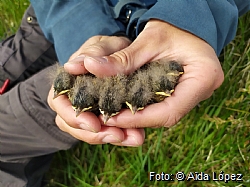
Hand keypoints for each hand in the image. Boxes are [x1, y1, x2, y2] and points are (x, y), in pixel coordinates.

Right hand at [48, 36, 144, 145]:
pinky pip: (108, 129)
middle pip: (72, 123)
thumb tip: (78, 65)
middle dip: (93, 134)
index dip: (72, 115)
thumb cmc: (112, 47)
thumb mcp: (106, 44)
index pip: (59, 101)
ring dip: (110, 137)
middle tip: (118, 136)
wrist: (127, 52)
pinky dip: (122, 134)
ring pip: (90, 131)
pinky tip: (137, 135)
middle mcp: (75, 96)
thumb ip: (96, 53)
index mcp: (70, 79)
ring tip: (134, 138)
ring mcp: (90, 107)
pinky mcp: (104, 114)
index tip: (93, 124)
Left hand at [81, 20, 223, 127]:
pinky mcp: (184, 93)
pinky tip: (126, 105)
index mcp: (203, 76)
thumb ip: (123, 58)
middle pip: (166, 116)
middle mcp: (202, 90)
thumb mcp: (148, 40)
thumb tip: (91, 67)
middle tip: (109, 117)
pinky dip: (144, 108)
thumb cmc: (173, 26)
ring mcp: (194, 93)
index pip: (170, 110)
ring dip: (139, 116)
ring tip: (114, 113)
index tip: (114, 117)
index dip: (140, 118)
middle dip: (136, 120)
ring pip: (164, 114)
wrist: (186, 24)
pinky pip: (163, 106)